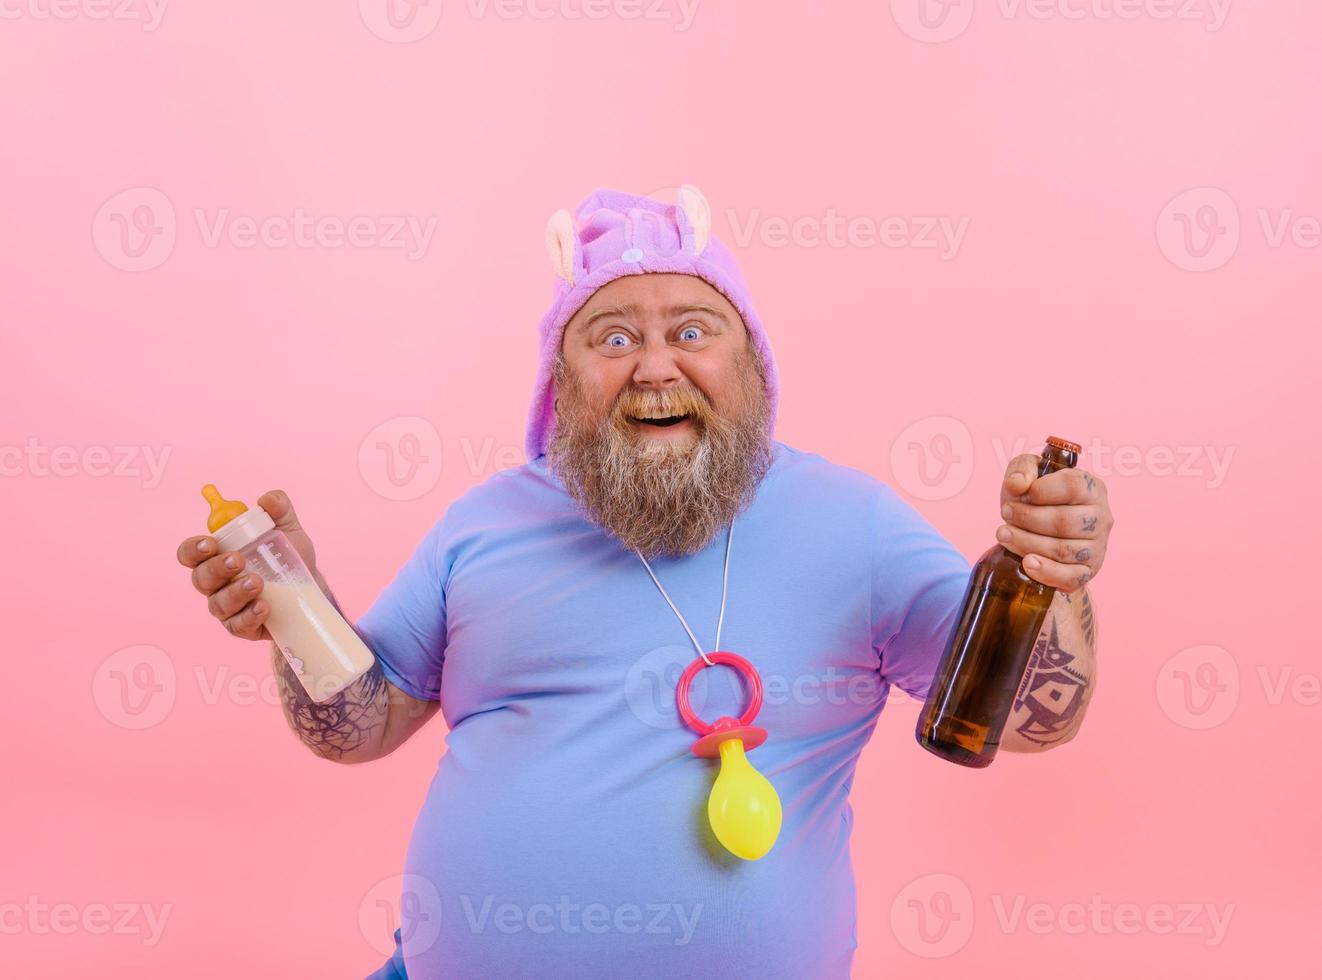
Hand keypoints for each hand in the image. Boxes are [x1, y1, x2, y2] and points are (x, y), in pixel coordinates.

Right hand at [175, 489, 317, 640]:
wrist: (310, 588)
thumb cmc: (287, 555)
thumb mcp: (287, 528)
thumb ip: (278, 508)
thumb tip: (267, 499)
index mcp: (217, 555)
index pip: (190, 553)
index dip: (193, 548)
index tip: (211, 543)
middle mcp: (215, 582)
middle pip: (200, 578)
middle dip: (217, 569)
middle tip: (239, 560)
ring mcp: (227, 607)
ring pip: (218, 604)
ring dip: (236, 593)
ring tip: (258, 583)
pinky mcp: (242, 626)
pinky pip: (237, 626)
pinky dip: (249, 616)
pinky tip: (264, 607)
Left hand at [997, 456, 1113, 592]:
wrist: (1038, 534)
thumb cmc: (1035, 500)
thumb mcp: (1027, 475)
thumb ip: (1022, 468)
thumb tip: (1017, 484)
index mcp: (1092, 489)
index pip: (1073, 486)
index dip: (1041, 490)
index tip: (1020, 493)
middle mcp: (1102, 518)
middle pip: (1065, 521)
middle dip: (1027, 518)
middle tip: (1005, 513)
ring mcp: (1097, 548)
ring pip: (1062, 550)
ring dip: (1027, 542)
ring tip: (1004, 534)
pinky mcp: (1087, 572)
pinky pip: (1070, 577)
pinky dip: (1046, 571)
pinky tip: (1026, 563)